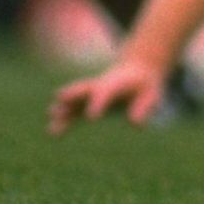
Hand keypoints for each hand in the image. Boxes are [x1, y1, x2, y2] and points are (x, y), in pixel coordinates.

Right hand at [49, 56, 169, 134]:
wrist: (137, 71)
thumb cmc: (144, 86)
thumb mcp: (151, 94)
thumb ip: (144, 107)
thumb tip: (134, 123)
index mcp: (116, 83)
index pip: (105, 92)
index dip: (98, 103)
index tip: (91, 117)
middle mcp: (100, 86)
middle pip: (84, 90)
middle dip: (72, 96)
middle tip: (59, 102)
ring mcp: (91, 93)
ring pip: (74, 100)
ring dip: (63, 109)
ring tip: (51, 119)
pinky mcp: (87, 102)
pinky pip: (73, 110)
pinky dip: (64, 119)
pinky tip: (53, 131)